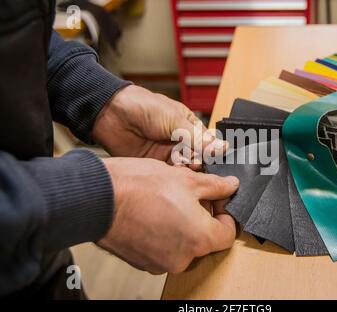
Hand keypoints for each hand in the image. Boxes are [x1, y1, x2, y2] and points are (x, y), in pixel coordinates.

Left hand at [92, 85, 225, 164]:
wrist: (111, 114)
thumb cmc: (143, 107)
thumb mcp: (175, 121)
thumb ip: (198, 138)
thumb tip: (222, 147)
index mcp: (189, 127)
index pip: (208, 144)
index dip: (211, 153)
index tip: (213, 159)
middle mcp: (180, 142)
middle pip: (198, 159)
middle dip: (199, 163)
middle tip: (195, 162)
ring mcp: (167, 154)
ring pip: (185, 169)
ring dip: (186, 170)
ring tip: (184, 165)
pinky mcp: (154, 165)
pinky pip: (169, 175)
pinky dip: (173, 176)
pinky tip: (173, 172)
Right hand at [98, 157, 238, 273]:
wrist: (96, 198)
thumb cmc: (139, 187)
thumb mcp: (186, 179)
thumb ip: (215, 186)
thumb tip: (230, 186)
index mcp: (199, 238)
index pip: (228, 234)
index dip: (226, 215)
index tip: (217, 201)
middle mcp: (182, 258)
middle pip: (205, 241)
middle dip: (203, 219)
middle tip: (191, 197)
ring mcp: (160, 263)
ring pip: (183, 245)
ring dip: (183, 226)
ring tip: (168, 202)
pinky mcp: (143, 262)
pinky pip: (163, 249)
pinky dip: (164, 234)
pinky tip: (153, 213)